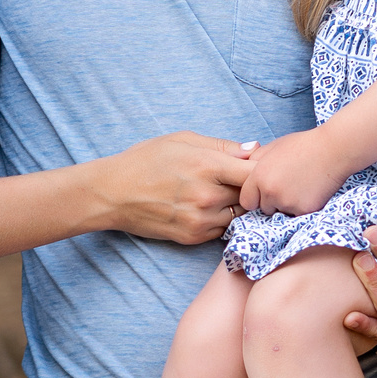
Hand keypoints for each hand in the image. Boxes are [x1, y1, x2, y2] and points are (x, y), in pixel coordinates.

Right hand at [101, 132, 254, 243]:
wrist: (113, 194)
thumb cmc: (146, 160)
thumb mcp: (183, 140)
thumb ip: (222, 146)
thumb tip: (255, 148)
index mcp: (208, 166)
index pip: (255, 172)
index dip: (263, 169)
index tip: (259, 166)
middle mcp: (208, 197)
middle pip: (251, 196)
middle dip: (252, 187)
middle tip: (242, 179)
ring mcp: (201, 220)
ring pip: (240, 215)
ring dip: (238, 205)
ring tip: (223, 192)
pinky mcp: (194, 237)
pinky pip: (223, 229)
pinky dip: (223, 218)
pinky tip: (209, 206)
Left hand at [235, 128, 351, 217]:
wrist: (333, 149)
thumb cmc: (304, 145)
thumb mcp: (273, 147)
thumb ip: (254, 161)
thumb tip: (241, 170)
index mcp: (259, 176)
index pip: (247, 200)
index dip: (256, 196)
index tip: (265, 191)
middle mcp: (270, 192)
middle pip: (264, 209)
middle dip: (272, 202)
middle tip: (288, 186)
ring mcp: (287, 203)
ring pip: (281, 213)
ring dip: (287, 206)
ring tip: (300, 187)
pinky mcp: (304, 211)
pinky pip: (297, 216)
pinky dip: (302, 208)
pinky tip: (310, 193)